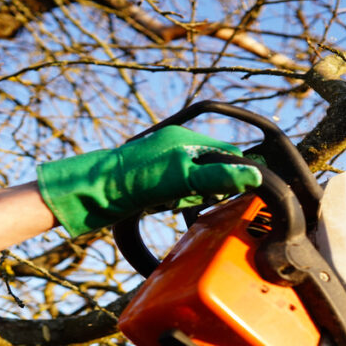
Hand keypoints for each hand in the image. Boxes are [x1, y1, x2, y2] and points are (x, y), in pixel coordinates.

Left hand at [37, 126, 261, 236]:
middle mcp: (175, 146)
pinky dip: (178, 201)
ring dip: (193, 197)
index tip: (228, 193)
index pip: (228, 154)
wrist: (91, 192)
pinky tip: (166, 207)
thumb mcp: (183, 179)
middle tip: (194, 199)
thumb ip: (218, 176)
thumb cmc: (134, 181)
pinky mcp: (150, 178)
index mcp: (185, 139)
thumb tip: (254, 176)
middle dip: (211, 188)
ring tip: (175, 204)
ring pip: (196, 181)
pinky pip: (178, 190)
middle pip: (213, 168)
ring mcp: (162, 162)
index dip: (234, 174)